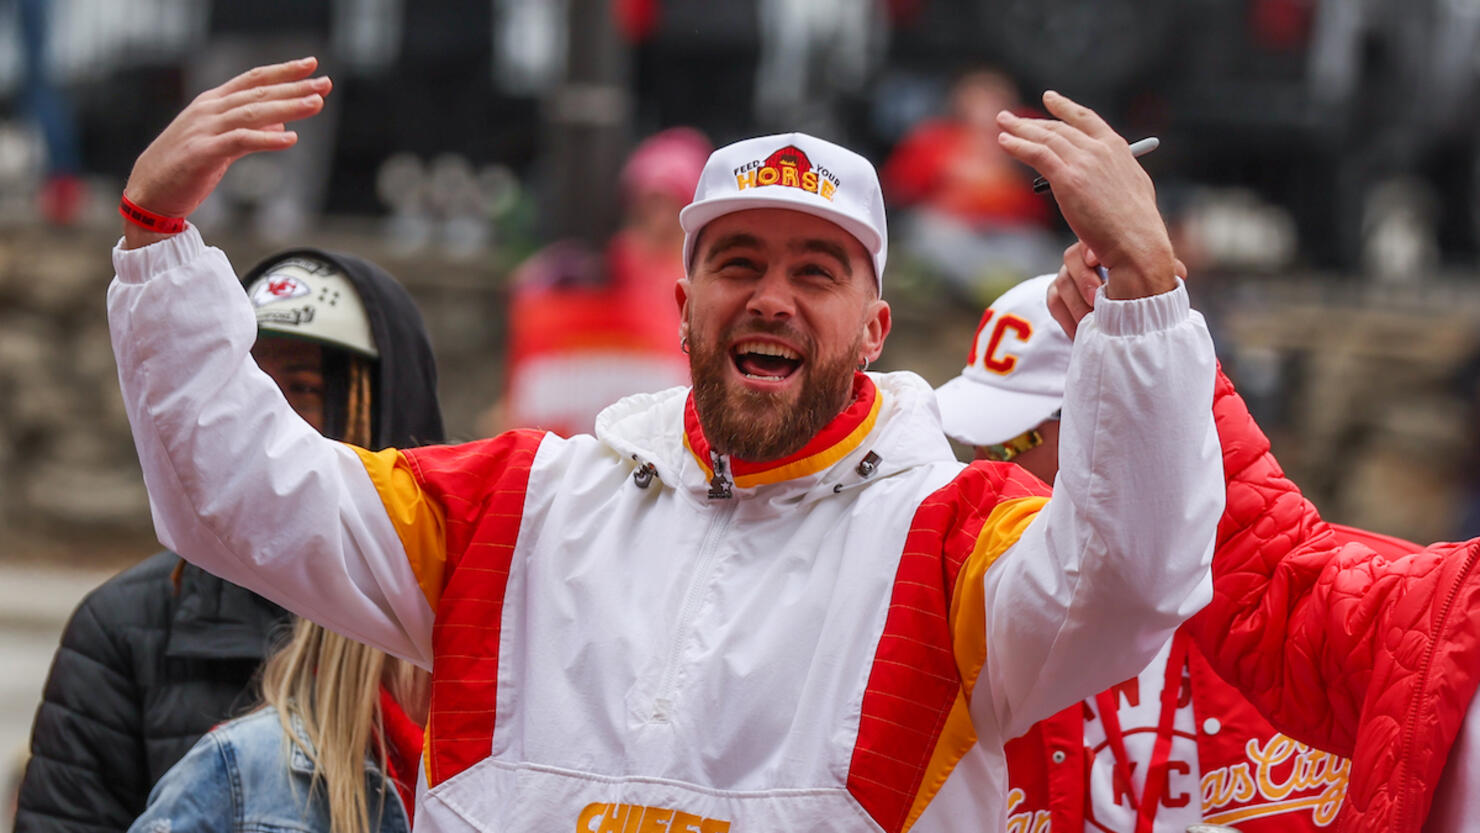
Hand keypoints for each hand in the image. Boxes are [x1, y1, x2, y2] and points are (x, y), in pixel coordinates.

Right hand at [121, 57, 330, 248]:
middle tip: (325, 83)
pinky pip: (240, 141)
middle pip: (258, 93)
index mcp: (212, 103)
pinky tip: (290, 139)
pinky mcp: (204, 153)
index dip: (282, 71)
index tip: (311, 65)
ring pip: (253, 112)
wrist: (149, 193)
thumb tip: (281, 122)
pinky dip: (267, 138)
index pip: (253, 80)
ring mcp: (205, 129)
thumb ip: (249, 130)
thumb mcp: (221, 142)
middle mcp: (209, 110)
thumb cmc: (185, 167)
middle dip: (294, 87)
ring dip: (288, 107)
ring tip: (316, 104)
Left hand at [997, 91, 1174, 299]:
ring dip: (1020, 129)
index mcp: (1116, 148)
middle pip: (1059, 129)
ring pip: (1046, 138)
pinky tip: (1004, 142)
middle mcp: (1099, 149)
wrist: (1136, 241)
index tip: (1049, 98)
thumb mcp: (1132, 187)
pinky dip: (1018, 146)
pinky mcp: (1068, 179)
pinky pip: (1037, 155)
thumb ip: (1114, 173)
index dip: (1065, 108)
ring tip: (1002, 123)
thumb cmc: (1135, 224)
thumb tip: (1099, 174)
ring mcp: (1083, 162)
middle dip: (1033, 122)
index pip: (1085, 119)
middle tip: (1011, 118)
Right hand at [1048, 241, 1187, 338]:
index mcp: (1107, 247)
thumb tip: (1179, 273)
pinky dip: (1066, 317)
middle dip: (1084, 278)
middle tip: (1096, 298)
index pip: (1091, 240)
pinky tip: (1078, 332)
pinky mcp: (1058, 293)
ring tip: (1091, 319)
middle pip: (1072, 257)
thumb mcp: (1155, 277)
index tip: (1095, 259)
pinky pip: (1054, 301)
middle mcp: (1084, 257)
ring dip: (1076, 303)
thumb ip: (1163, 271)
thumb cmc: (1142, 289)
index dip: (1090, 249)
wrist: (1124, 312)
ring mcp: (1069, 274)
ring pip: (1062, 281)